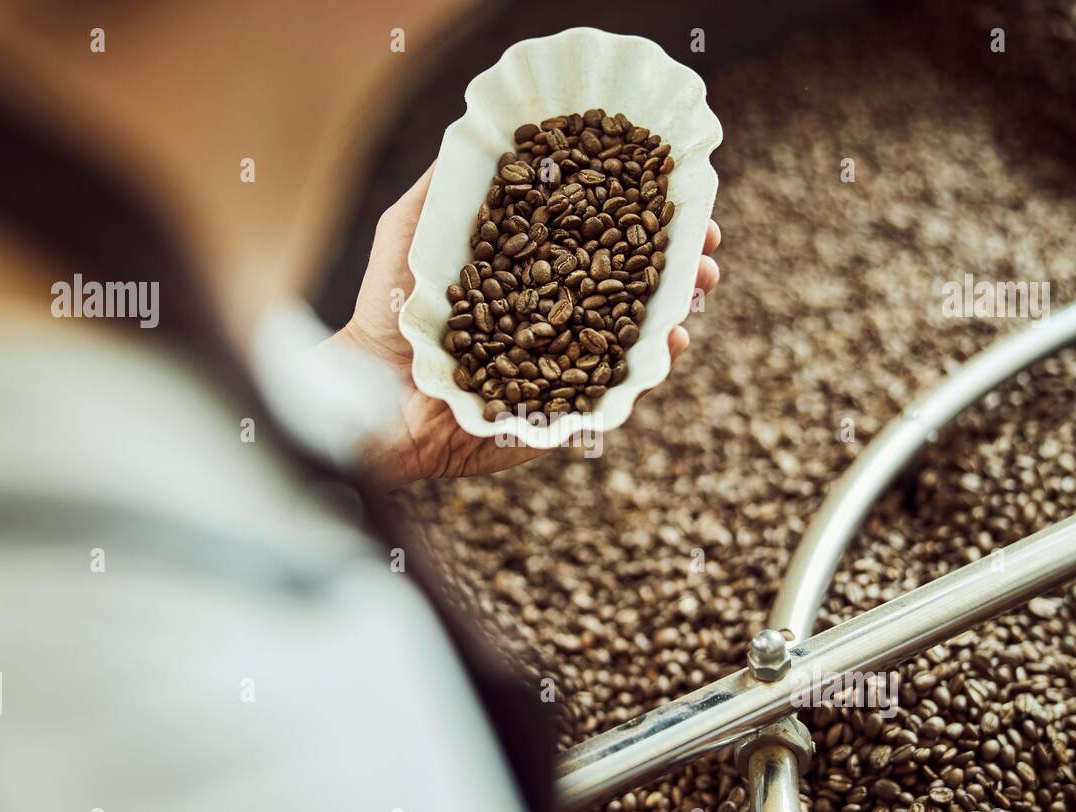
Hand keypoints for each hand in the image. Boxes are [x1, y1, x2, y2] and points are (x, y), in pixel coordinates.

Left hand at [328, 164, 721, 487]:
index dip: (639, 218)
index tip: (677, 194)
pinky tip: (669, 343)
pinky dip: (647, 370)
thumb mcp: (411, 228)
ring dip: (675, 311)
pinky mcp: (560, 415)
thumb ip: (451, 185)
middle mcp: (557, 320)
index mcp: (534, 277)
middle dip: (676, 265)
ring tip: (700, 286)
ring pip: (635, 339)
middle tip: (706, 246)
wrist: (368, 390)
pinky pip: (614, 396)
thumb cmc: (385, 309)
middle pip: (631, 289)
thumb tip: (494, 132)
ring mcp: (564, 369)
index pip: (600, 242)